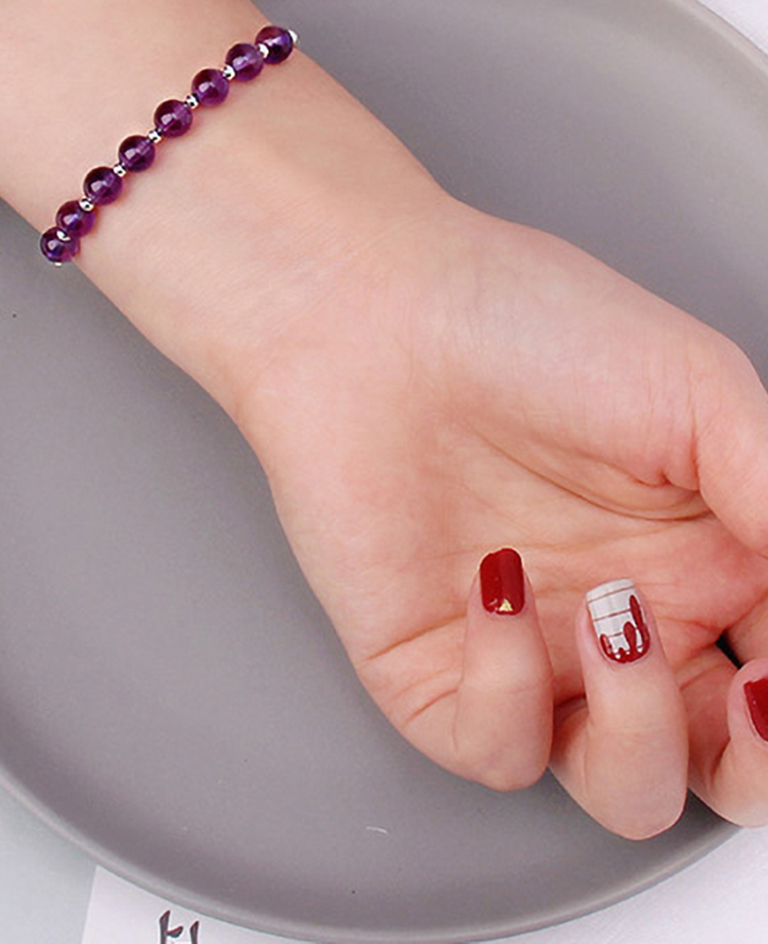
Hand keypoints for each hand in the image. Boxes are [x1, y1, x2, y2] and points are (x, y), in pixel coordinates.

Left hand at [232, 172, 767, 838]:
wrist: (364, 306)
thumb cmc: (516, 318)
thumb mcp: (696, 386)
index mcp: (706, 556)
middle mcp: (627, 615)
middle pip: (724, 766)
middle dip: (761, 766)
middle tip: (755, 699)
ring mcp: (532, 652)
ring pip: (624, 786)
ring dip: (641, 728)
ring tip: (613, 614)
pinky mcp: (434, 671)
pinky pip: (496, 748)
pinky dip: (509, 688)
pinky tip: (495, 582)